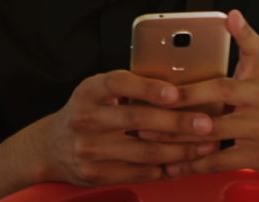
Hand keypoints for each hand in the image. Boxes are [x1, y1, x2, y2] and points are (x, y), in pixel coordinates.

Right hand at [36, 70, 218, 185]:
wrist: (51, 147)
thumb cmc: (86, 112)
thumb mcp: (97, 91)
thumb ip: (129, 88)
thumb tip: (179, 88)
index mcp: (88, 91)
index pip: (118, 85)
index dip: (148, 88)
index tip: (175, 94)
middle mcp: (86, 119)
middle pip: (137, 120)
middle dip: (178, 122)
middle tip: (207, 123)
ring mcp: (89, 149)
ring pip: (145, 151)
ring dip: (181, 150)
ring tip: (206, 145)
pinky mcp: (96, 174)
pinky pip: (140, 173)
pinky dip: (166, 169)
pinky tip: (184, 163)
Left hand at [162, 10, 258, 177]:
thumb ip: (247, 42)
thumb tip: (233, 14)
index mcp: (256, 88)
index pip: (221, 88)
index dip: (194, 91)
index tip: (166, 93)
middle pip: (213, 118)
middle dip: (178, 119)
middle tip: (146, 118)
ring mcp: (258, 138)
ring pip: (212, 141)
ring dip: (179, 141)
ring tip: (148, 138)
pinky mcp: (256, 160)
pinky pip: (219, 163)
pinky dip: (194, 165)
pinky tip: (172, 164)